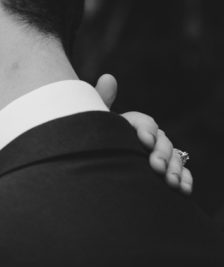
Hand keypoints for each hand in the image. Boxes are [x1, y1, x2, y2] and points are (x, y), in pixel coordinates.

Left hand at [95, 74, 192, 193]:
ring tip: (170, 182)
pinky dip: (184, 180)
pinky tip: (183, 189)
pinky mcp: (162, 175)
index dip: (146, 130)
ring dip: (175, 169)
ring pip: (173, 158)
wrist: (82, 174)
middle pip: (162, 142)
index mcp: (128, 127)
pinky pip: (179, 174)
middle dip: (162, 154)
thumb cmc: (87, 144)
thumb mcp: (91, 126)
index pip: (144, 123)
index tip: (144, 142)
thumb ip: (100, 103)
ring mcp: (155, 157)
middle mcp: (145, 140)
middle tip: (156, 167)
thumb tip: (108, 77)